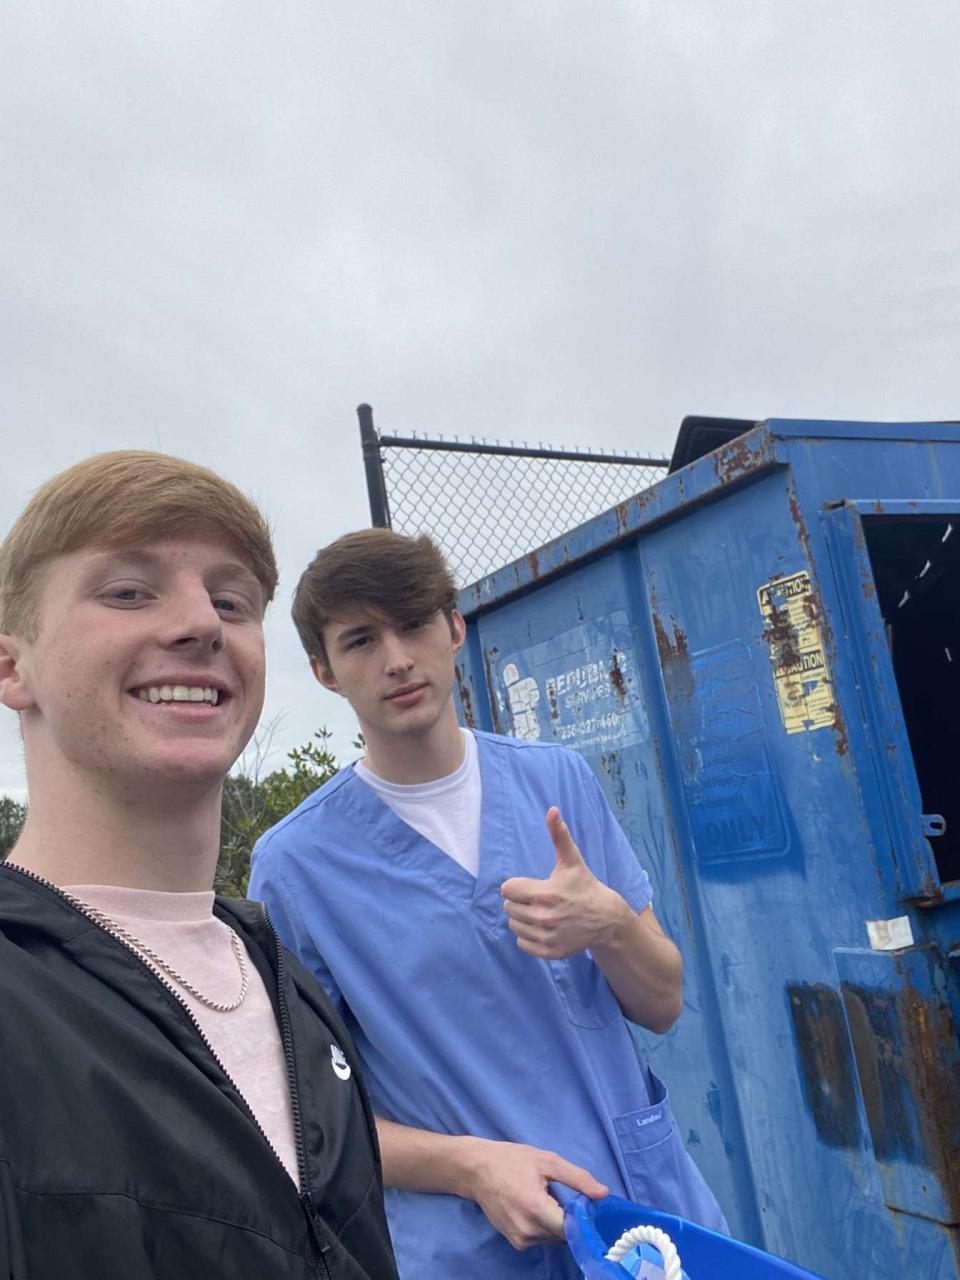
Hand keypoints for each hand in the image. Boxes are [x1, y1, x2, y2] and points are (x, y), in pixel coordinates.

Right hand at [464, 1138, 607, 1249]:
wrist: (476, 1170)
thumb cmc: (512, 1161)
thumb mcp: (547, 1161)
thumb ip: (577, 1178)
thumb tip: (604, 1194)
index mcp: (536, 1208)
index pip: (571, 1228)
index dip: (584, 1219)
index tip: (590, 1207)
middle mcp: (528, 1231)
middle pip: (564, 1235)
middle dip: (571, 1220)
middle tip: (568, 1197)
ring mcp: (520, 1240)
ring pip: (554, 1239)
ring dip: (557, 1223)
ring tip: (549, 1199)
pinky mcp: (515, 1243)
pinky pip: (541, 1239)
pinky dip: (545, 1227)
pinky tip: (538, 1207)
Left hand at [500, 807, 626, 958]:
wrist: (605, 919)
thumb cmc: (584, 886)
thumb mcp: (572, 860)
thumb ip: (559, 835)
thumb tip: (552, 810)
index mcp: (545, 893)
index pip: (507, 890)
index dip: (517, 885)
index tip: (532, 886)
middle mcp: (544, 917)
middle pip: (508, 908)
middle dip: (519, 901)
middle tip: (537, 899)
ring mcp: (547, 937)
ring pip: (513, 926)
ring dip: (522, 919)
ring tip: (541, 912)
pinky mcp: (549, 952)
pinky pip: (522, 944)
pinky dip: (528, 937)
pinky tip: (543, 927)